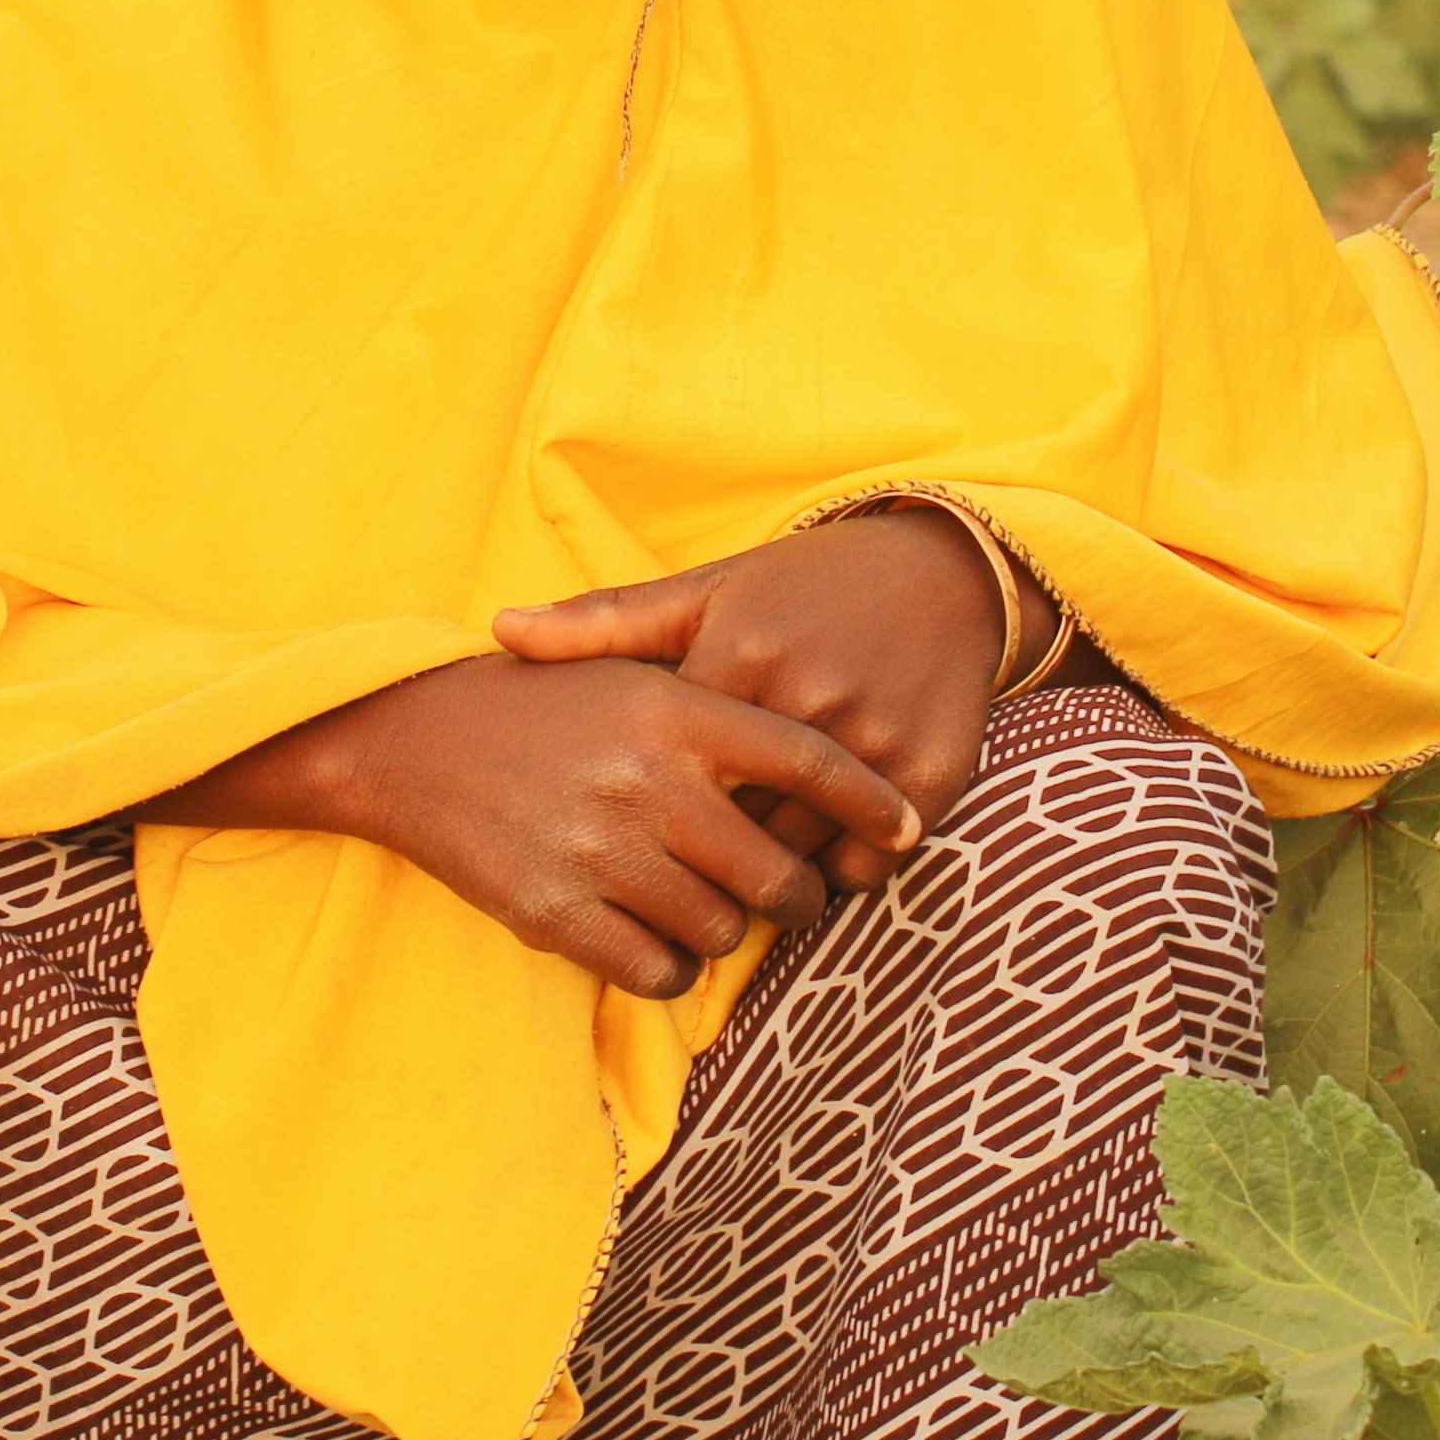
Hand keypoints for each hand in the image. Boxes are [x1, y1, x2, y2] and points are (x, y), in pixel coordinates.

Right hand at [171, 652, 929, 1000]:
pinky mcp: (556, 913)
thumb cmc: (544, 705)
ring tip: (713, 911)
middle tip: (795, 896)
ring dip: (731, 932)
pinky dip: (674, 966)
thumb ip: (720, 709)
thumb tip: (828, 757)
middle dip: (800, 895)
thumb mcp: (630, 674)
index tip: (907, 829)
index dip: (870, 802)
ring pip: (722, 929)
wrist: (413, 737)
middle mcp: (646, 780)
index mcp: (674, 710)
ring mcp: (601, 850)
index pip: (806, 761)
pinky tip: (661, 940)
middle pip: (776, 871)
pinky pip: (657, 969)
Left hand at [493, 507, 1006, 900]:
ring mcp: (875, 738)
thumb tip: (499, 631)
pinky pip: (870, 862)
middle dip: (707, 849)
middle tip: (692, 859)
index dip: (654, 803)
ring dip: (772, 868)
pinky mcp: (933, 772)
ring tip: (749, 862)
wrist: (941, 572)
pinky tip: (822, 845)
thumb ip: (603, 624)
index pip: (671, 774)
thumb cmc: (802, 588)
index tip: (641, 813)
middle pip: (731, 826)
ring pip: (799, 853)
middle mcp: (807, 696)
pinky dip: (842, 867)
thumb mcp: (706, 593)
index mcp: (738, 655)